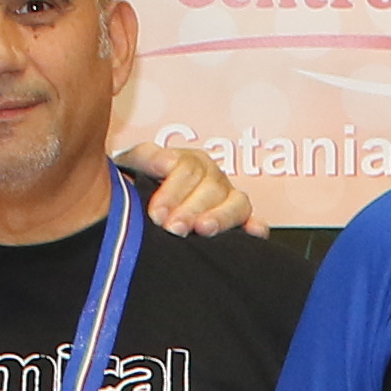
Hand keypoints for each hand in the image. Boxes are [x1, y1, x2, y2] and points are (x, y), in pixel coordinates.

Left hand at [124, 145, 258, 237]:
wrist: (138, 205)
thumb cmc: (138, 184)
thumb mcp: (135, 164)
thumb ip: (147, 158)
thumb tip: (167, 163)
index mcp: (191, 161)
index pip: (189, 169)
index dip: (173, 191)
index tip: (157, 213)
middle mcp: (214, 177)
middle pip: (212, 188)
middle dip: (192, 209)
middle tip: (173, 228)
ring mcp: (229, 199)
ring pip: (236, 203)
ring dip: (220, 216)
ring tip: (204, 229)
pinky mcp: (239, 221)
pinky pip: (253, 221)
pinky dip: (256, 226)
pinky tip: (253, 232)